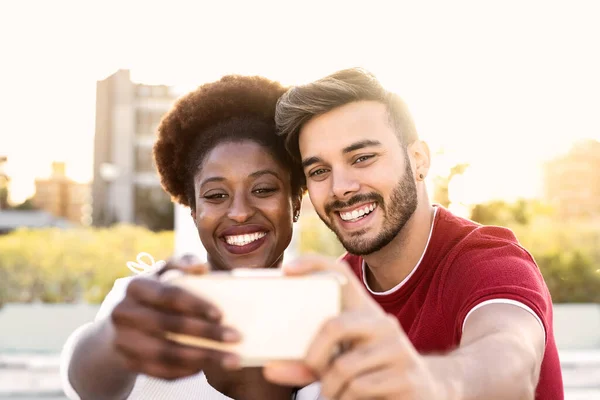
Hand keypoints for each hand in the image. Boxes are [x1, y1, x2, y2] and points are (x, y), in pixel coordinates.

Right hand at [110, 255, 241, 379]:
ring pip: (165, 352)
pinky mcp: (127, 362)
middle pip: (168, 325)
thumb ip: (183, 264)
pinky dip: (185, 370)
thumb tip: (202, 267)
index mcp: (136, 286)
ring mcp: (122, 340)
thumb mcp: (165, 274)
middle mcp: (124, 312)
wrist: (123, 324)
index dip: (194, 304)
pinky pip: (159, 371)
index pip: (168, 294)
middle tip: (235, 337)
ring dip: (201, 357)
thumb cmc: (156, 294)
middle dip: (205, 333)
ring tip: (230, 359)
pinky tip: (206, 367)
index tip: (220, 314)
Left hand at [264, 255, 445, 399]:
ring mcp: (398, 348)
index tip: (288, 269)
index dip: (314, 264)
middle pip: (334, 326)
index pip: (340, 274)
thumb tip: (271, 369)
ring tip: (333, 395)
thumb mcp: (338, 364)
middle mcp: (382, 323)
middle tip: (311, 372)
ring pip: (343, 367)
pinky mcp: (407, 375)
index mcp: (364, 312)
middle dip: (313, 356)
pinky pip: (360, 388)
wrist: (425, 392)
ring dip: (329, 390)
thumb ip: (308, 364)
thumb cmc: (370, 374)